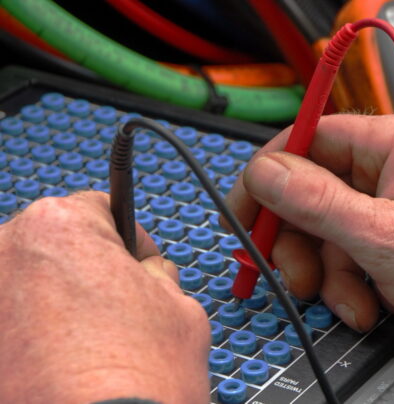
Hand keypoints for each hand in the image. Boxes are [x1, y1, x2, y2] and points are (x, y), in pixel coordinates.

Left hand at [0, 192, 209, 403]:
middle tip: (118, 311)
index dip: (129, 241)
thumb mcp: (180, 306)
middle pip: (56, 248)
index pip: (99, 209)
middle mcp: (3, 255)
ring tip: (87, 347)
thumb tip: (148, 276)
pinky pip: (13, 329)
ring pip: (27, 291)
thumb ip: (157, 274)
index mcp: (58, 226)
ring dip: (53, 307)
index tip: (138, 265)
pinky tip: (60, 367)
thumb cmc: (140, 378)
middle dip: (86, 271)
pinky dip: (31, 343)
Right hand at [226, 112, 393, 345]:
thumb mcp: (383, 238)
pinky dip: (360, 272)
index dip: (270, 178)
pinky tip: (370, 300)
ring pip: (340, 220)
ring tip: (352, 302)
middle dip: (305, 239)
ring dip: (333, 267)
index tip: (248, 216)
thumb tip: (265, 171)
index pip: (309, 137)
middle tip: (299, 277)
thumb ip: (317, 202)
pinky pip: (367, 237)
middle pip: (320, 186)